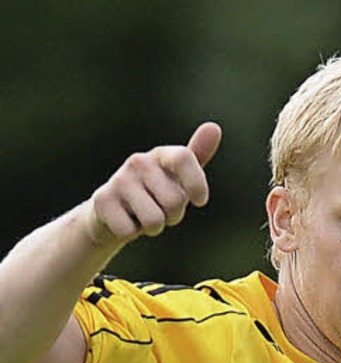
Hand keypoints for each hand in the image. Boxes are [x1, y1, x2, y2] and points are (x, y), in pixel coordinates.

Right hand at [86, 121, 221, 246]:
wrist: (111, 213)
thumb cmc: (152, 196)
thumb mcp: (175, 178)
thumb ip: (196, 156)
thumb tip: (214, 127)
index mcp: (160, 156)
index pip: (183, 157)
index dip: (196, 182)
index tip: (200, 200)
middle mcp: (138, 162)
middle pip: (174, 201)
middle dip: (173, 216)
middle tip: (161, 211)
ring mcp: (119, 180)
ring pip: (154, 220)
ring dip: (153, 228)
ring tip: (143, 217)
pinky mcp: (102, 201)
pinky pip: (129, 231)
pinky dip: (130, 232)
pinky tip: (124, 221)